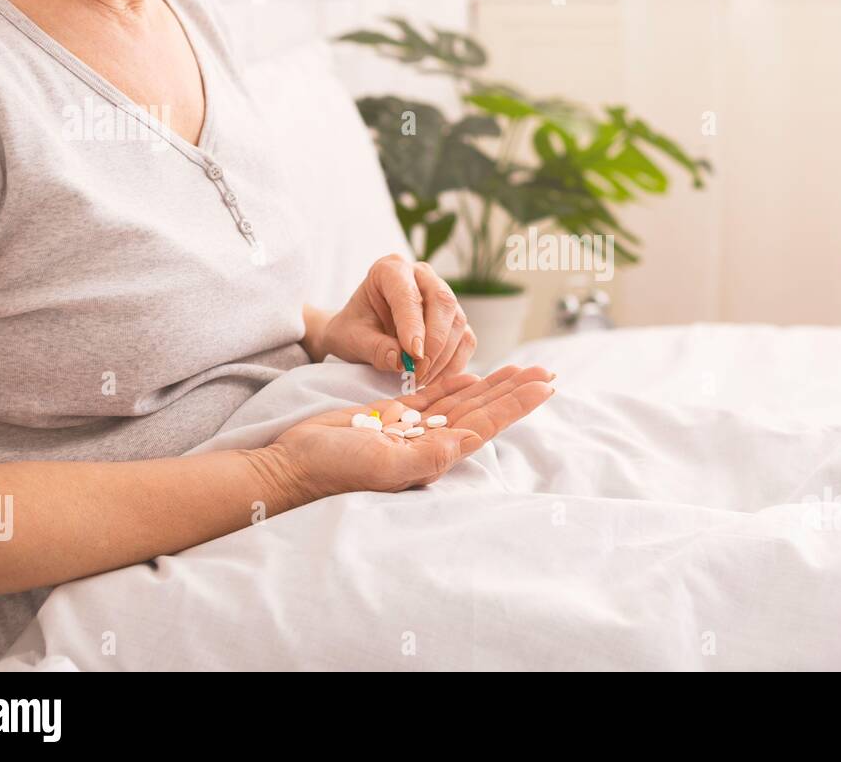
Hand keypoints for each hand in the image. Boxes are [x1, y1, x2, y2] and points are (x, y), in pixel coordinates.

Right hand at [264, 365, 554, 497]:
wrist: (294, 464)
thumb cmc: (335, 470)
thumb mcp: (383, 465)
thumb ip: (428, 455)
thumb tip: (471, 440)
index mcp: (433, 453)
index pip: (486, 424)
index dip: (517, 404)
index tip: (545, 386)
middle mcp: (428, 441)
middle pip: (482, 409)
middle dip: (515, 390)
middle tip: (547, 371)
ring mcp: (410, 428)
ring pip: (461, 401)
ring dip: (491, 385)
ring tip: (521, 370)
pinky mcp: (390, 416)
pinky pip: (430, 397)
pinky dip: (453, 384)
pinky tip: (472, 375)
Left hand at [304, 255, 475, 384]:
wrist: (360, 334)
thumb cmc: (353, 329)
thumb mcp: (351, 339)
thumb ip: (373, 348)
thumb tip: (399, 360)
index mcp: (390, 270)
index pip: (408, 294)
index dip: (413, 324)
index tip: (412, 354)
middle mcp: (421, 276)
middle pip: (442, 301)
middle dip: (434, 341)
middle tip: (418, 371)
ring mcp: (442, 296)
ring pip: (457, 321)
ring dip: (443, 356)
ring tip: (419, 379)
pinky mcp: (454, 319)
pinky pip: (466, 339)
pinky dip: (453, 363)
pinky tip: (433, 379)